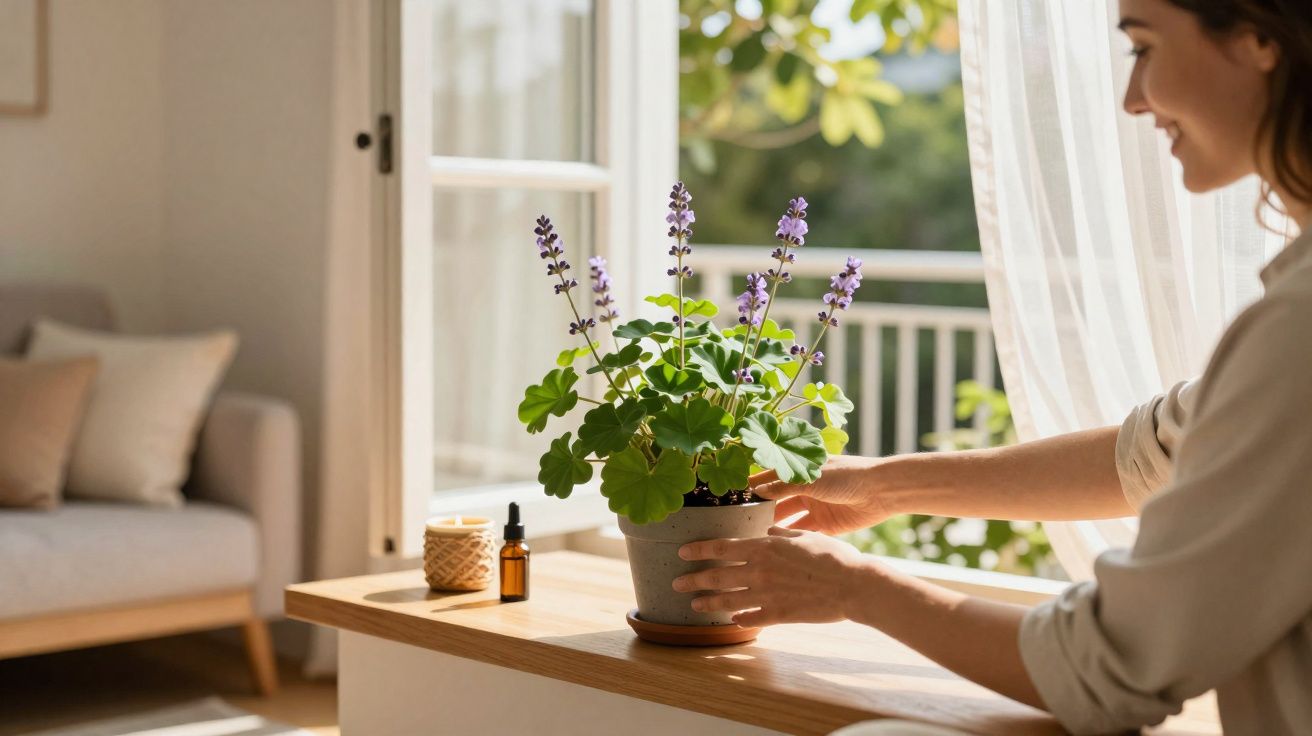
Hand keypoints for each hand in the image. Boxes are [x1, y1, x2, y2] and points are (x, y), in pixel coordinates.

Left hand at [673, 526, 869, 626]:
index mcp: (764, 548)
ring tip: (694, 604)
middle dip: (693, 579)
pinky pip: (750, 618)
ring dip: (708, 602)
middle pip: (717, 576)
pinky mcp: (778, 615)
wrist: (852, 586)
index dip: (699, 550)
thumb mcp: (805, 537)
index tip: (682, 553)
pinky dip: (739, 618)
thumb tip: (769, 531)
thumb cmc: (833, 557)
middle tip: (677, 582)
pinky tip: (732, 620)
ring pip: (727, 600)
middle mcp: (759, 571)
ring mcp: (766, 595)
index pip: (721, 548)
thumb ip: (782, 535)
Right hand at [752, 455, 894, 533]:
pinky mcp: (826, 525)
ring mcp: (816, 507)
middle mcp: (807, 488)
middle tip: (739, 521)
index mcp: (802, 470)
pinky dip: (791, 538)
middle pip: (778, 500)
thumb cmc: (847, 475)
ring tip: (753, 535)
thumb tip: (757, 490)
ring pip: (789, 518)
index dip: (754, 485)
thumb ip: (784, 485)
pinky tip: (776, 544)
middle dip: (761, 509)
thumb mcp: (812, 478)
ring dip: (774, 525)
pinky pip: (804, 532)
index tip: (733, 494)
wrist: (882, 491)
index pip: (772, 476)